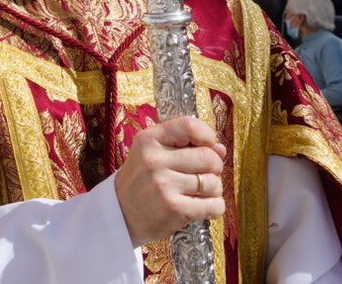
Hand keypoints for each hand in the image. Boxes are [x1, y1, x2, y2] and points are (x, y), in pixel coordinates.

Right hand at [114, 117, 226, 246]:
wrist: (120, 213)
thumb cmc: (142, 180)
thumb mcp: (153, 153)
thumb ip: (186, 145)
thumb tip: (221, 149)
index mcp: (149, 140)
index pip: (189, 126)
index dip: (207, 136)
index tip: (207, 146)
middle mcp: (155, 160)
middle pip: (208, 158)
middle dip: (214, 168)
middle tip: (203, 175)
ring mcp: (164, 185)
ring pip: (213, 183)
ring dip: (213, 190)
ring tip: (198, 193)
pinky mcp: (174, 209)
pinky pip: (214, 205)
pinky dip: (214, 207)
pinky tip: (201, 207)